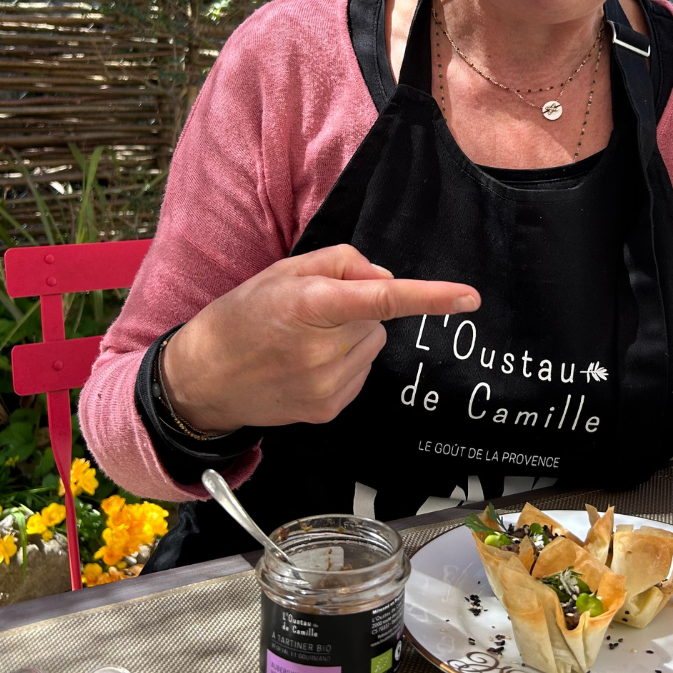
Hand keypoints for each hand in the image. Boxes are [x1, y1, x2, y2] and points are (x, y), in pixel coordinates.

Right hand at [160, 244, 479, 433]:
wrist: (203, 380)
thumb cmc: (242, 315)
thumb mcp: (284, 271)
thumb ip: (342, 263)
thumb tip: (385, 279)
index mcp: (310, 306)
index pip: (381, 299)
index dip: (429, 297)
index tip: (469, 297)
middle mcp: (322, 350)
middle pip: (377, 318)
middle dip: (358, 309)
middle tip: (311, 312)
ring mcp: (327, 386)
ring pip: (372, 346)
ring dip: (352, 337)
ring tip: (303, 340)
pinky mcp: (329, 409)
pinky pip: (361, 372)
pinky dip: (345, 362)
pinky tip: (306, 363)